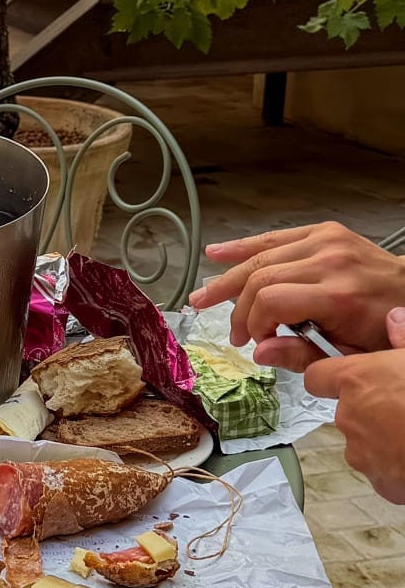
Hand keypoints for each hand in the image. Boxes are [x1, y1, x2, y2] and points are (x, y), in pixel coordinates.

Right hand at [188, 222, 404, 370]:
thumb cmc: (384, 329)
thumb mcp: (350, 355)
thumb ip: (303, 356)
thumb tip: (259, 353)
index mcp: (339, 296)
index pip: (271, 301)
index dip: (253, 323)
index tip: (255, 343)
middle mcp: (330, 262)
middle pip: (260, 278)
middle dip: (237, 308)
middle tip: (230, 332)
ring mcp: (326, 241)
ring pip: (261, 257)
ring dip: (228, 278)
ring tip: (202, 297)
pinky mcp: (324, 232)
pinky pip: (275, 238)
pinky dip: (244, 246)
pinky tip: (218, 254)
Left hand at [306, 309, 404, 504]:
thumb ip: (403, 339)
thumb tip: (394, 318)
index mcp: (358, 380)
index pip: (317, 376)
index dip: (330, 377)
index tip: (346, 378)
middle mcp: (349, 415)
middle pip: (346, 410)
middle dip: (369, 410)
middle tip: (401, 407)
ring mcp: (361, 452)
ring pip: (363, 441)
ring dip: (382, 438)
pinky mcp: (378, 481)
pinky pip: (380, 470)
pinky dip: (394, 466)